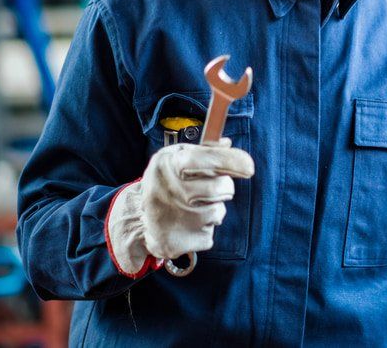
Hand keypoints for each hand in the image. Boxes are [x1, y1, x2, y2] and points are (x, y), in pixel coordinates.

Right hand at [106, 140, 254, 276]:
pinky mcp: (181, 242)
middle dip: (224, 187)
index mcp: (168, 165)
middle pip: (220, 187)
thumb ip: (202, 149)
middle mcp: (170, 191)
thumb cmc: (166, 182)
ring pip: (218, 212)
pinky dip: (205, 228)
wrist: (137, 219)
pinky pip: (210, 233)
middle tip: (210, 189)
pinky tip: (188, 224)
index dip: (229, 161)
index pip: (203, 158)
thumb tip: (227, 143)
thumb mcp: (175, 157)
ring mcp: (175, 219)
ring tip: (192, 207)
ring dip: (213, 208)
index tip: (249, 166)